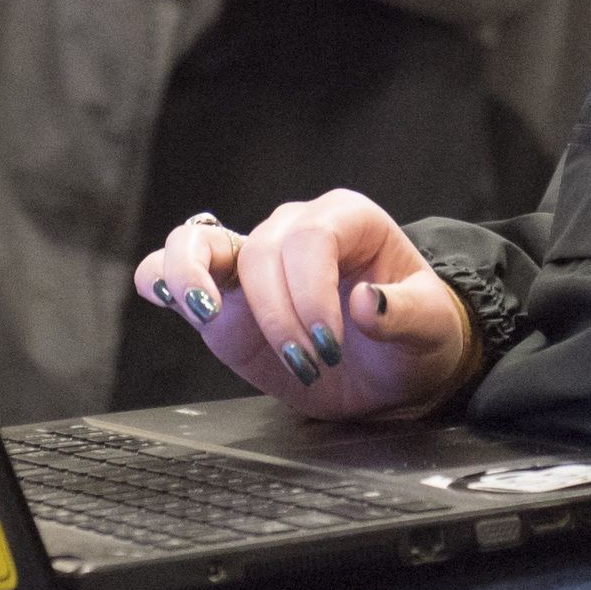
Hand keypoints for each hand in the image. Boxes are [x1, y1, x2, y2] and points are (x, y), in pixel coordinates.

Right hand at [133, 189, 480, 420]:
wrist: (394, 369)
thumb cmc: (416, 337)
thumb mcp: (431, 329)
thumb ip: (405, 315)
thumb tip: (366, 303)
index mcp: (348, 220)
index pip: (310, 239)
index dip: (311, 294)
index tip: (328, 346)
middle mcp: (293, 229)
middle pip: (260, 253)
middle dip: (279, 319)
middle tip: (310, 367)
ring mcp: (251, 261)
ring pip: (198, 242)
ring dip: (195, 279)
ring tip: (207, 313)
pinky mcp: (223, 299)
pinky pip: (174, 271)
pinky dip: (162, 279)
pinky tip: (159, 294)